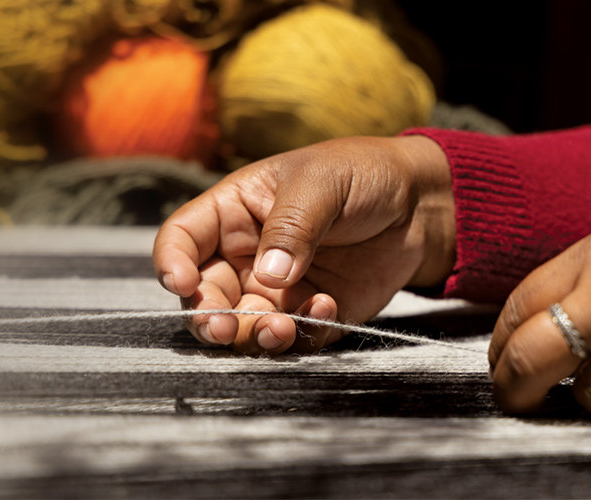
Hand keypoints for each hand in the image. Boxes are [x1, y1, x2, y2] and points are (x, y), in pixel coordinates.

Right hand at [152, 136, 454, 354]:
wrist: (419, 204)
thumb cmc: (360, 174)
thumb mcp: (321, 183)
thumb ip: (292, 226)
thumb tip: (268, 274)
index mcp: (231, 211)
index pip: (181, 239)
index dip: (171, 263)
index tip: (183, 284)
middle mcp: (243, 255)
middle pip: (203, 296)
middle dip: (209, 317)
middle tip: (225, 329)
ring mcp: (275, 290)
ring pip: (242, 326)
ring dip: (253, 335)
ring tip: (281, 328)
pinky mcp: (309, 314)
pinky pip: (292, 337)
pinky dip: (303, 334)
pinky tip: (327, 307)